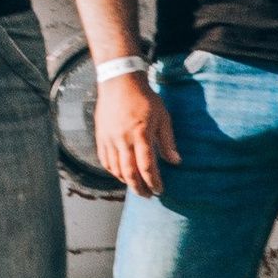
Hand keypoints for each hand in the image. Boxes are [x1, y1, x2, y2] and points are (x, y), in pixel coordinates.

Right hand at [94, 67, 178, 198]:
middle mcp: (123, 139)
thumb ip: (168, 141)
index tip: (159, 190)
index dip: (153, 182)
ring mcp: (109, 138)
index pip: (146, 167)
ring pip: (115, 169)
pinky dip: (113, 171)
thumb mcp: (163, 117)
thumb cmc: (144, 98)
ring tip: (136, 186)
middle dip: (139, 188)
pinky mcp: (101, 136)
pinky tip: (121, 174)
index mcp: (141, 134)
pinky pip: (105, 160)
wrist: (120, 82)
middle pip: (129, 173)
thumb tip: (176, 162)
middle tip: (147, 195)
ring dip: (126, 182)